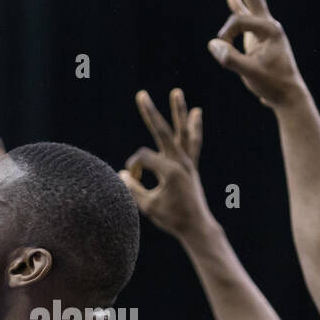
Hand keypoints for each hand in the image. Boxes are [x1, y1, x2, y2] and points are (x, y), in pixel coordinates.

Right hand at [119, 88, 212, 241]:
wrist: (196, 226)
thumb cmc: (172, 218)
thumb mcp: (148, 206)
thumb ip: (134, 189)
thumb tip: (123, 174)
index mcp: (170, 171)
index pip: (143, 158)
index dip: (133, 167)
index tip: (132, 179)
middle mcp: (181, 162)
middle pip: (163, 132)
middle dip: (150, 113)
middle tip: (141, 94)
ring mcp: (188, 162)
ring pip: (182, 132)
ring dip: (179, 112)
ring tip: (177, 92)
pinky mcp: (191, 165)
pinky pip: (193, 142)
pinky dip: (194, 128)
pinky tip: (196, 114)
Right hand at [207, 0, 304, 108]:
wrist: (288, 95)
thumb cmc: (272, 85)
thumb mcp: (251, 74)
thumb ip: (231, 59)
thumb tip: (213, 44)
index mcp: (269, 29)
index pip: (238, 22)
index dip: (225, 36)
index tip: (221, 52)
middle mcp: (268, 25)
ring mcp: (264, 30)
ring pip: (250, 1)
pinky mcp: (258, 38)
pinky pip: (246, 17)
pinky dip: (238, 6)